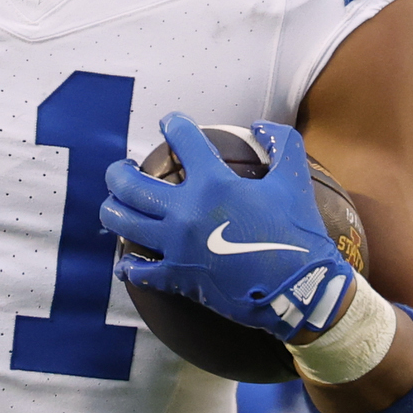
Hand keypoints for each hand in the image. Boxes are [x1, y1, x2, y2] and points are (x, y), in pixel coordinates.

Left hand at [101, 115, 363, 342]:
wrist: (300, 289)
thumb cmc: (298, 233)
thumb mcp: (294, 180)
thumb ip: (282, 144)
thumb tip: (260, 126)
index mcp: (214, 183)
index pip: (183, 140)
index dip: (174, 125)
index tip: (169, 122)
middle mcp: (186, 212)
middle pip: (131, 185)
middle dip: (118, 172)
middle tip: (121, 169)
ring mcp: (177, 246)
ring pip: (124, 223)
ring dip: (112, 210)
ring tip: (113, 204)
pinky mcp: (177, 277)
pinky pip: (140, 272)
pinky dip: (129, 267)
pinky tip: (126, 263)